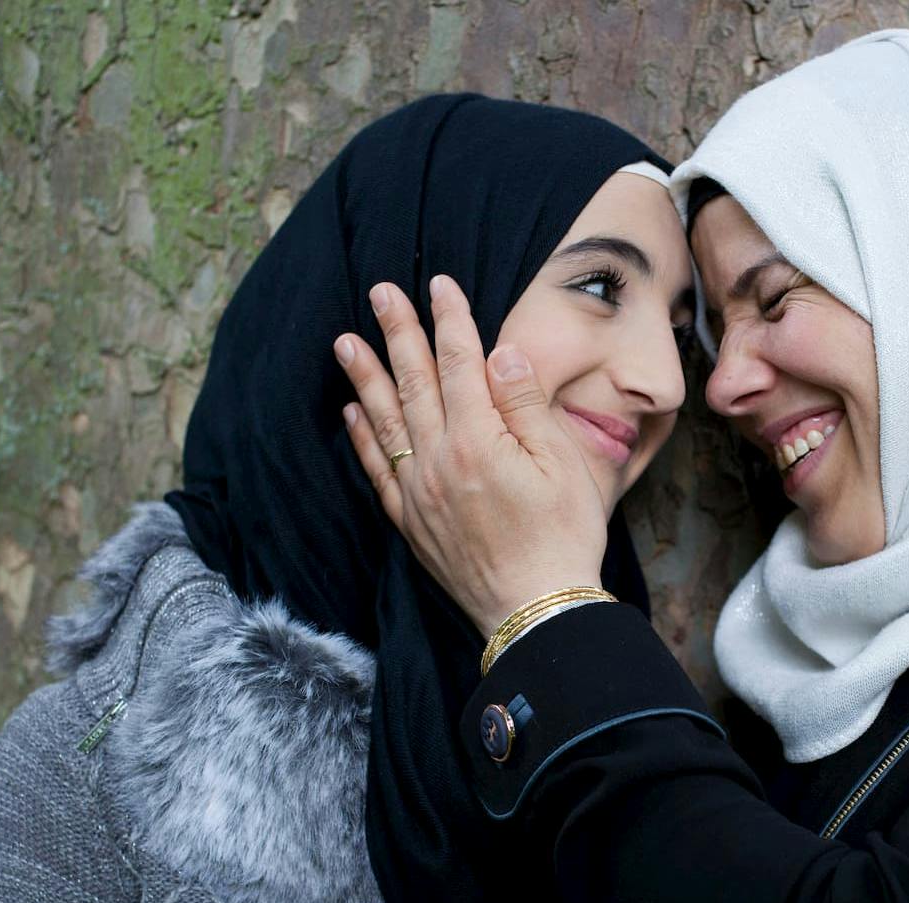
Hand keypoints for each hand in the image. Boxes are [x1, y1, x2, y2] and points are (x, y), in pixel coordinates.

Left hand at [335, 275, 610, 636]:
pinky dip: (362, 436)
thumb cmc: (563, 536)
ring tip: (345, 341)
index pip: (461, 362)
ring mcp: (418, 493)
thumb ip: (525, 404)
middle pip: (414, 381)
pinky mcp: (411, 522)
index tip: (440, 284)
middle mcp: (438, 460)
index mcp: (479, 439)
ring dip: (365, 376)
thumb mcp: (562, 462)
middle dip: (397, 332)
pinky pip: (377, 469)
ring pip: (385, 420)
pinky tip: (352, 411)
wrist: (538, 611)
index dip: (450, 319)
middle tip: (380, 293)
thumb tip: (499, 352)